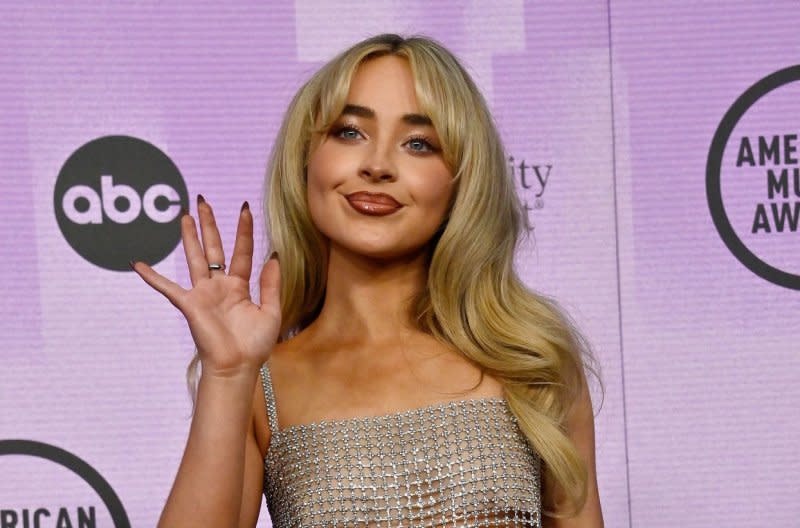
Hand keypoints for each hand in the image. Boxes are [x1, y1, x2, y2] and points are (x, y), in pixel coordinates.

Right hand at [130, 194, 280, 377]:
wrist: (238, 367)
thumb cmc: (255, 345)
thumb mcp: (271, 311)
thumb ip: (271, 284)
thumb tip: (274, 255)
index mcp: (239, 287)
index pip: (242, 251)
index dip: (244, 230)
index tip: (245, 208)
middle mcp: (219, 286)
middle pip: (213, 248)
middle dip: (209, 224)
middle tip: (203, 201)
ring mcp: (203, 293)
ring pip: (195, 258)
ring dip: (189, 237)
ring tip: (184, 216)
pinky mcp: (189, 304)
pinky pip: (168, 287)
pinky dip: (152, 276)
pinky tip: (138, 264)